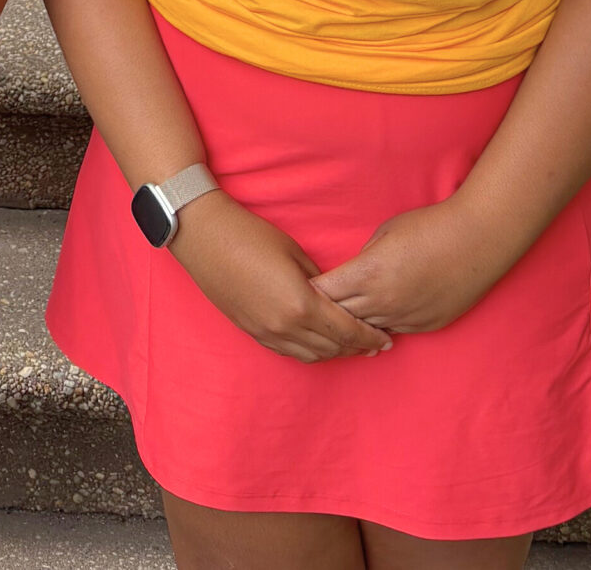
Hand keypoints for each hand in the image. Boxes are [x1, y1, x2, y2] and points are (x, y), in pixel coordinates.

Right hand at [170, 192, 393, 363]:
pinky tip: (317, 341)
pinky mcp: (252, 331)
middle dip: (357, 347)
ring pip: (311, 355)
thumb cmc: (250, 235)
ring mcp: (266, 332)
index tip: (387, 339)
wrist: (204, 235)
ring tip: (349, 344)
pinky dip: (308, 350)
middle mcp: (286, 326)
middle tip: (374, 342)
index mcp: (302, 304)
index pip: (347, 331)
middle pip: (333, 348)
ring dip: (333, 351)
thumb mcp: (294, 253)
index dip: (370, 337)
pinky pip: (288, 352)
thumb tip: (334, 297)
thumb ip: (319, 281)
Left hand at [310, 198, 511, 333]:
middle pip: (338, 317)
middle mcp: (382, 302)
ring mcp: (405, 317)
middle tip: (310, 309)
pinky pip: (393, 330)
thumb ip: (362, 259)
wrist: (476, 241)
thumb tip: (351, 275)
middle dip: (324, 312)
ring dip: (352, 324)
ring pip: (365, 330)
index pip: (322, 293)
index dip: (308, 291)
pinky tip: (373, 321)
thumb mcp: (383, 234)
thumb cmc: (427, 227)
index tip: (297, 288)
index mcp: (366, 274)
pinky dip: (379, 326)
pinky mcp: (425, 326)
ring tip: (337, 319)